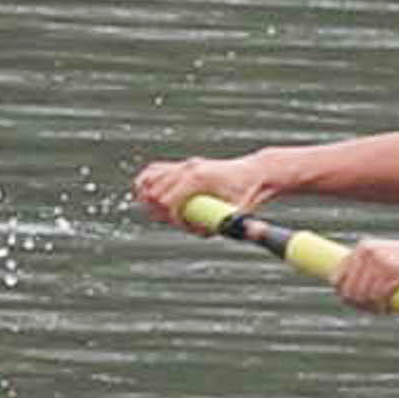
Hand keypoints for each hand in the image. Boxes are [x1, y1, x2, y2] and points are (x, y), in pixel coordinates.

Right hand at [132, 155, 262, 225]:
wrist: (255, 172)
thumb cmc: (248, 193)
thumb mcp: (240, 211)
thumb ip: (225, 223)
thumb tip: (212, 233)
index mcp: (199, 178)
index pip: (169, 200)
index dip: (172, 218)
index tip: (183, 226)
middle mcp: (189, 167)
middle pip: (156, 191)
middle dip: (159, 210)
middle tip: (171, 221)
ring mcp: (187, 164)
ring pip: (151, 177)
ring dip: (146, 195)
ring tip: (151, 209)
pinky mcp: (186, 164)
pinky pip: (157, 170)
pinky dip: (147, 181)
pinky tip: (143, 192)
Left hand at [329, 234, 398, 307]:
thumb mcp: (386, 257)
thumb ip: (368, 268)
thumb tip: (349, 293)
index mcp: (363, 248)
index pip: (337, 277)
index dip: (344, 294)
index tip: (357, 302)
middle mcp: (368, 252)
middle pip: (349, 289)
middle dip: (358, 304)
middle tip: (372, 309)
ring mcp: (381, 261)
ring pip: (363, 294)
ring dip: (370, 307)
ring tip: (381, 309)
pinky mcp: (396, 272)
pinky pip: (379, 296)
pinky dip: (381, 306)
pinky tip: (387, 309)